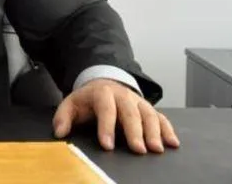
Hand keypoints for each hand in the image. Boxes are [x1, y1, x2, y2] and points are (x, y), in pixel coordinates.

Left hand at [52, 78, 179, 153]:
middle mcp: (123, 96)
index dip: (106, 127)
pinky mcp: (148, 108)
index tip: (107, 145)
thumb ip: (63, 117)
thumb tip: (59, 132)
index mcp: (102, 93)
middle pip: (131, 113)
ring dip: (154, 132)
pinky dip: (168, 129)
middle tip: (138, 150)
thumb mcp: (71, 103)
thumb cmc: (88, 99)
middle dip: (135, 132)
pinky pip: (161, 117)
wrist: (104, 82)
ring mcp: (138, 101)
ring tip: (156, 149)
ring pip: (149, 114)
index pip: (105, 109)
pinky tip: (172, 143)